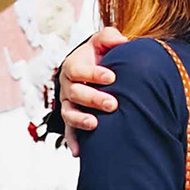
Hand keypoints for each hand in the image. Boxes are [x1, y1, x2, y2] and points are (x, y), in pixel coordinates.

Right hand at [60, 27, 120, 150]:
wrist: (96, 70)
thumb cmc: (100, 55)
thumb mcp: (103, 41)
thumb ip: (110, 37)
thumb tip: (122, 41)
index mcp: (72, 66)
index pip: (78, 70)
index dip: (93, 73)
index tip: (112, 77)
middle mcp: (67, 86)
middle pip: (75, 93)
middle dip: (93, 98)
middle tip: (113, 104)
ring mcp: (68, 104)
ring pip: (69, 113)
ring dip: (81, 120)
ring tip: (95, 124)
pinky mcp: (72, 119)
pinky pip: (69, 132)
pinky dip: (73, 141)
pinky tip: (79, 152)